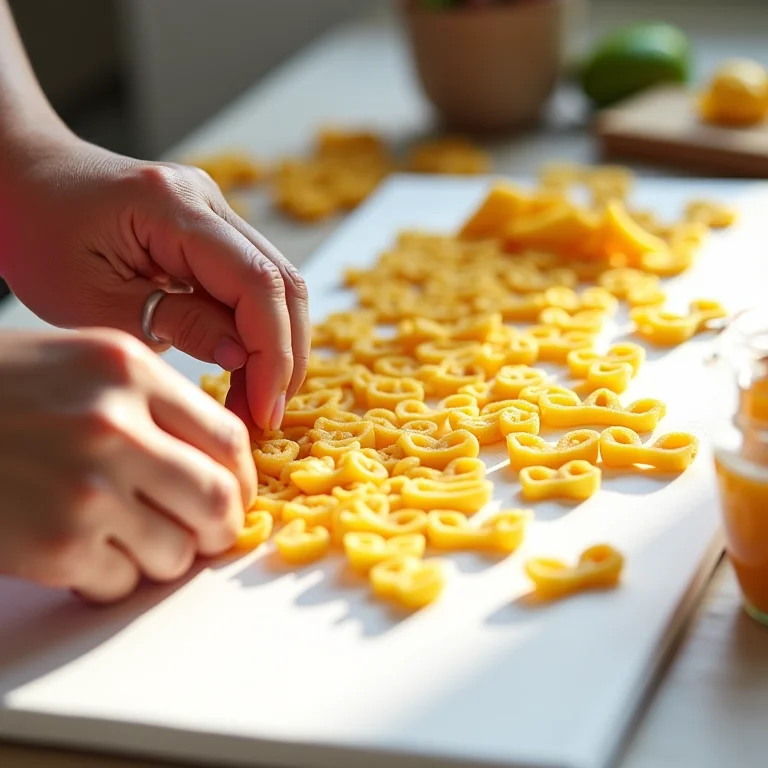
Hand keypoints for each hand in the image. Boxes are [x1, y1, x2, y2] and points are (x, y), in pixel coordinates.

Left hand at [0, 134, 308, 430]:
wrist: (27, 183)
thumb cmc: (41, 237)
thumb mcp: (92, 301)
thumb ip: (174, 324)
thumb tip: (241, 357)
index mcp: (172, 207)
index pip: (255, 282)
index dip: (272, 352)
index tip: (264, 409)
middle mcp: (208, 201)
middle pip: (283, 282)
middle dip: (284, 357)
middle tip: (264, 415)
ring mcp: (217, 212)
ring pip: (279, 285)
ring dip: (278, 348)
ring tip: (255, 400)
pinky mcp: (217, 230)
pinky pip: (257, 284)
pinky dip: (260, 332)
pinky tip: (245, 370)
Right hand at [0, 328, 256, 602]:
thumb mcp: (85, 363)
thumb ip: (158, 402)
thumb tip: (223, 458)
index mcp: (129, 371)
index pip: (230, 439)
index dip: (242, 477)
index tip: (234, 494)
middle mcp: (115, 426)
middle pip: (218, 501)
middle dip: (219, 528)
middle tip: (206, 533)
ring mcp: (85, 489)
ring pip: (175, 552)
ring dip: (161, 555)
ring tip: (126, 535)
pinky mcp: (54, 546)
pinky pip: (120, 582)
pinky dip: (109, 576)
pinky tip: (77, 548)